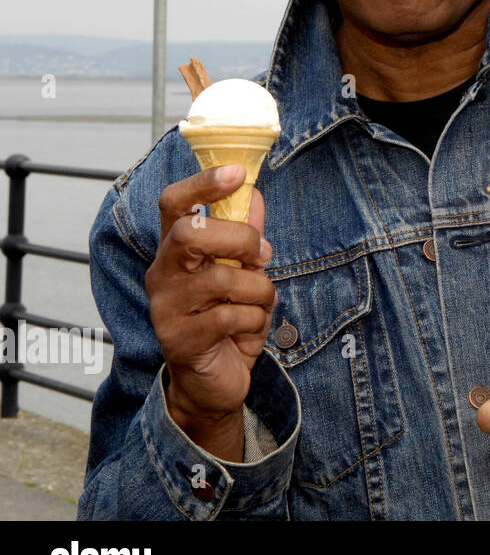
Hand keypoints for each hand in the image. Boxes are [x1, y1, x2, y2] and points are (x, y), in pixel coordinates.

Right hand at [145, 164, 275, 458]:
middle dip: (239, 239)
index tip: (237, 171)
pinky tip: (248, 331)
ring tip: (259, 304)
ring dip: (258, 290)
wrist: (213, 383)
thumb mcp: (241, 274)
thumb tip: (255, 194)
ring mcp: (167, 308)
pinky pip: (232, 316)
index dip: (203, 182)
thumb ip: (246, 236)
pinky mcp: (180, 340)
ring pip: (222, 278)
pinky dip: (255, 321)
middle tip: (261, 254)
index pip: (173, 204)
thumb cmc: (227, 321)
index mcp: (175, 251)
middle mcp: (163, 274)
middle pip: (191, 233)